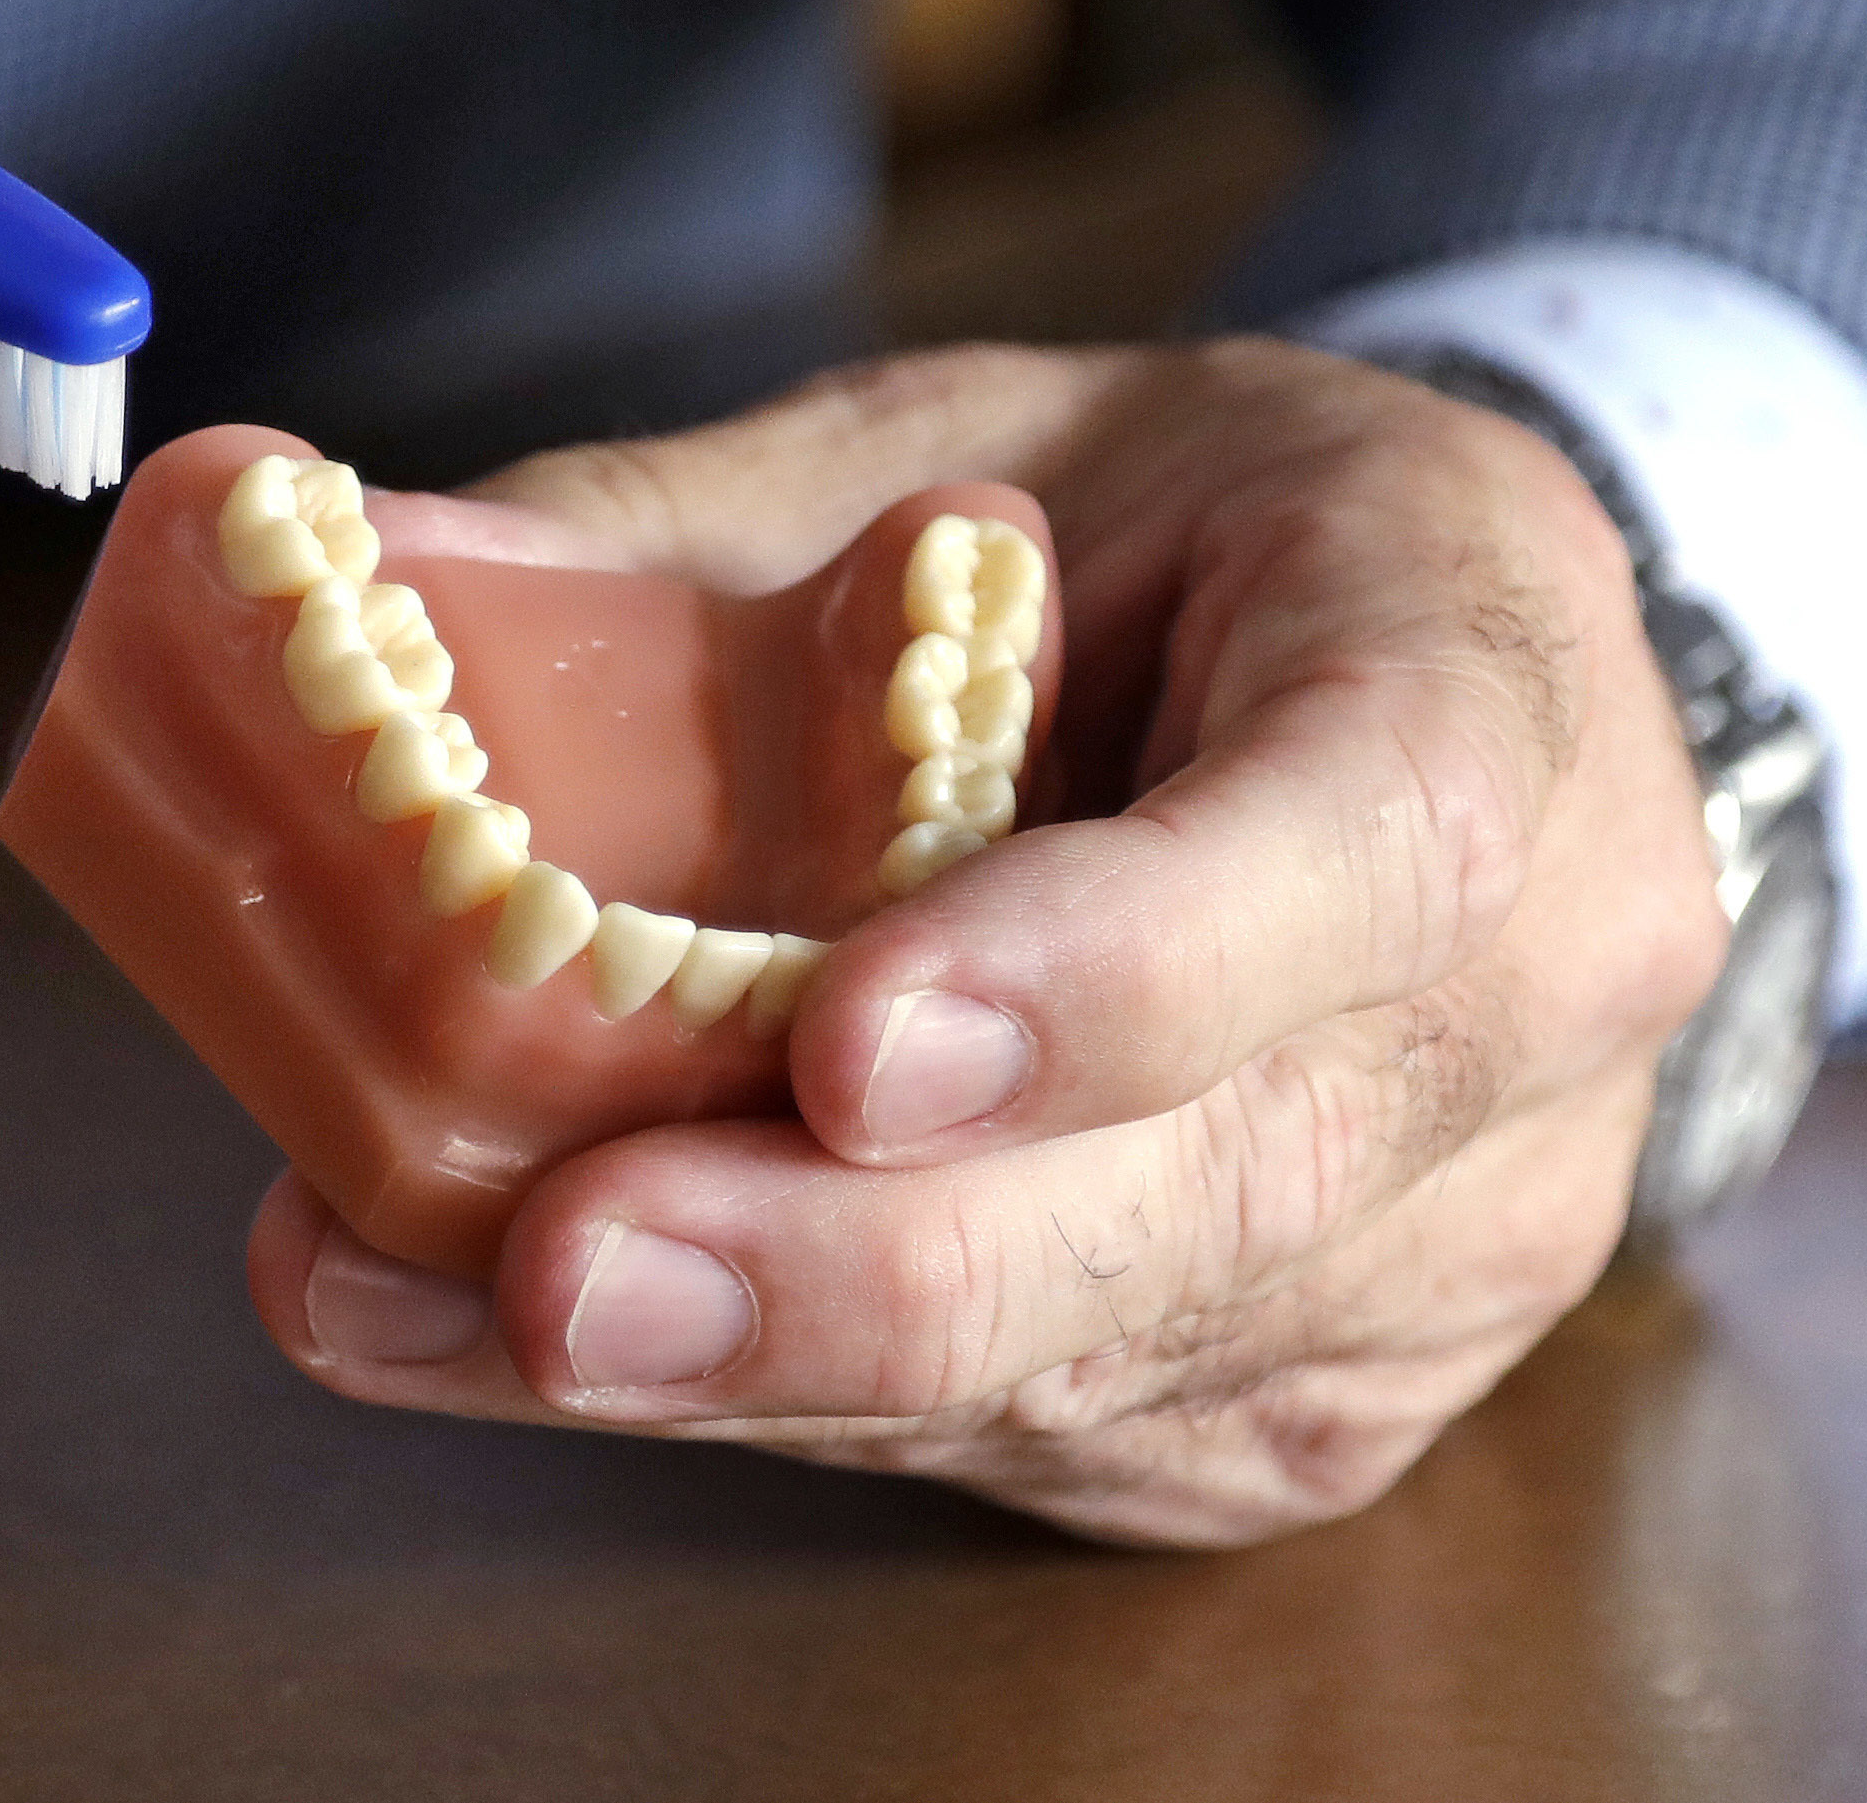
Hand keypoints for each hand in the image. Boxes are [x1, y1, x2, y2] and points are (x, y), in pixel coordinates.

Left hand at [238, 340, 1728, 1545]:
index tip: (851, 1049)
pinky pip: (1047, 1437)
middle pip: (1222, 1193)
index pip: (1371, 845)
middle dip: (862, 1266)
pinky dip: (782, 1402)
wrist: (1422, 694)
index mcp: (1486, 673)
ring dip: (753, 1361)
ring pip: (1103, 1357)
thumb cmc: (1180, 537)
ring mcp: (1447, 1242)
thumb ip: (688, 526)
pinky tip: (536, 1346)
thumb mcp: (970, 430)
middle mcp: (1525, 1005)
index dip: (1115, 972)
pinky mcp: (1314, 1395)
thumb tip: (341, 581)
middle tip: (564, 1273)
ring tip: (423, 1305)